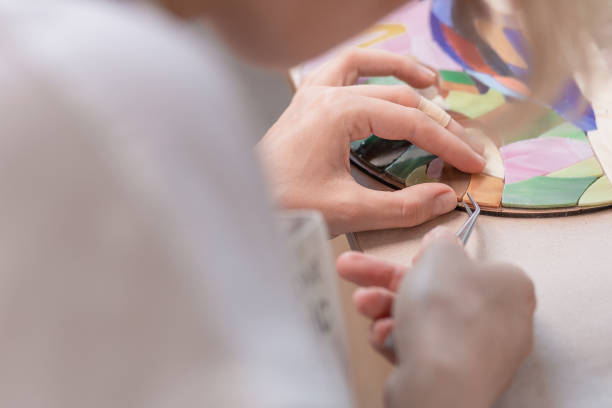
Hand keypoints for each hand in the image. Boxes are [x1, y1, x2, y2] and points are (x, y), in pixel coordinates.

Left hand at [257, 48, 484, 234]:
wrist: (241, 208)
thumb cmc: (284, 207)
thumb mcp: (348, 211)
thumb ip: (402, 206)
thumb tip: (446, 196)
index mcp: (337, 113)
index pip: (409, 121)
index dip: (447, 142)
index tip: (472, 163)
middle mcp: (324, 95)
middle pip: (395, 95)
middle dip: (434, 117)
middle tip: (461, 141)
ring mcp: (310, 96)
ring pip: (363, 65)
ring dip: (399, 70)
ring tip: (431, 82)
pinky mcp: (303, 106)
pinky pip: (338, 73)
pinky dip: (365, 72)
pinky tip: (378, 84)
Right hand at [337, 227, 535, 407]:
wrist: (439, 383)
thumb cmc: (447, 314)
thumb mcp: (439, 256)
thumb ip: (440, 242)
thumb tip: (442, 239)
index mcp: (509, 286)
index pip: (467, 264)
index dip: (432, 258)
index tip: (409, 256)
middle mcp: (501, 321)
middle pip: (435, 291)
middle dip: (389, 282)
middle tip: (356, 270)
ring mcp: (479, 353)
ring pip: (424, 321)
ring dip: (387, 308)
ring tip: (362, 303)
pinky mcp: (456, 377)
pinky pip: (423, 349)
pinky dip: (400, 339)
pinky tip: (384, 336)